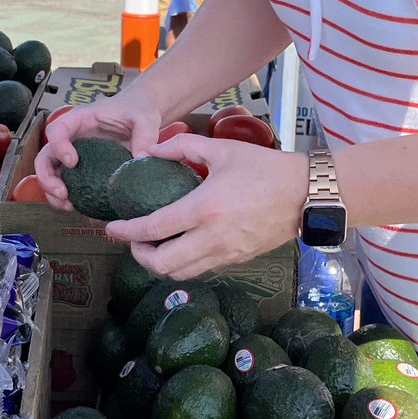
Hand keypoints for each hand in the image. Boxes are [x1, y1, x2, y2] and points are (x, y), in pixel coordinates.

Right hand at [34, 86, 161, 210]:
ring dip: (54, 193)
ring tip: (69, 207)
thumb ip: (144, 136)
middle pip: (45, 157)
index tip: (73, 162)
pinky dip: (70, 199)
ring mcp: (74, 153)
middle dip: (47, 178)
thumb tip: (140, 161)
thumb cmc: (138, 110)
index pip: (57, 130)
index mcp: (80, 119)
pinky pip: (69, 184)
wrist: (142, 115)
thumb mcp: (145, 118)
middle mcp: (72, 137)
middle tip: (63, 194)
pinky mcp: (83, 168)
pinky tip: (82, 210)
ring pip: (52, 174)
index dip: (58, 146)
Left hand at [105, 134, 308, 280]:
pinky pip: (201, 269)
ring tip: (153, 245)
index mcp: (204, 208)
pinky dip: (183, 263)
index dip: (127, 232)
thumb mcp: (222, 148)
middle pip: (161, 263)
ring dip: (159, 264)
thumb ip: (183, 146)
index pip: (154, 228)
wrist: (305, 194)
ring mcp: (226, 253)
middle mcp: (212, 237)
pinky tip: (181, 246)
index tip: (112, 228)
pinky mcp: (237, 260)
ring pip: (180, 273)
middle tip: (132, 240)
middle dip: (139, 255)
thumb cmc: (265, 168)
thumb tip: (151, 150)